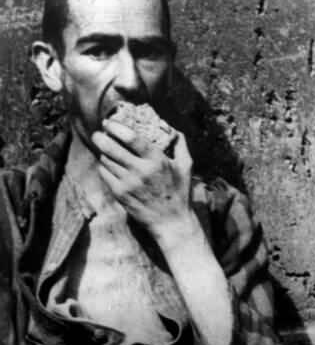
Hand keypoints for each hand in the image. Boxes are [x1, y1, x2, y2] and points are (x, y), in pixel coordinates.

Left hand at [94, 119, 194, 245]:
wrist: (171, 222)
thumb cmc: (180, 192)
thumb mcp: (186, 165)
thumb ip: (179, 143)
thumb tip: (168, 126)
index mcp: (157, 161)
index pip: (131, 138)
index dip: (116, 127)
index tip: (109, 122)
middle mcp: (140, 171)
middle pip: (111, 148)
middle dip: (100, 137)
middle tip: (98, 133)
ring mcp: (128, 184)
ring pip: (105, 160)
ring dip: (103, 152)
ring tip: (105, 148)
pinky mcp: (119, 194)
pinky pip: (104, 173)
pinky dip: (104, 166)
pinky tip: (108, 164)